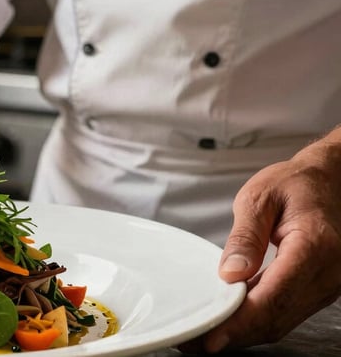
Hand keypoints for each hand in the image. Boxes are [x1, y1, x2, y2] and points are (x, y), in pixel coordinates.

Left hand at [182, 143, 340, 352]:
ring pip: (282, 322)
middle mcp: (328, 273)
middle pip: (277, 317)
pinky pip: (286, 313)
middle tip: (193, 339)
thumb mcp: (259, 198)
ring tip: (204, 332)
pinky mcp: (319, 290)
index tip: (211, 336)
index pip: (274, 296)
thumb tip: (230, 275)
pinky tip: (230, 320)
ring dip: (243, 332)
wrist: (328, 182)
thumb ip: (244, 237)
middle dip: (235, 333)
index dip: (240, 321)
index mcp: (314, 246)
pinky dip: (256, 321)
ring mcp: (327, 285)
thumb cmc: (294, 185)